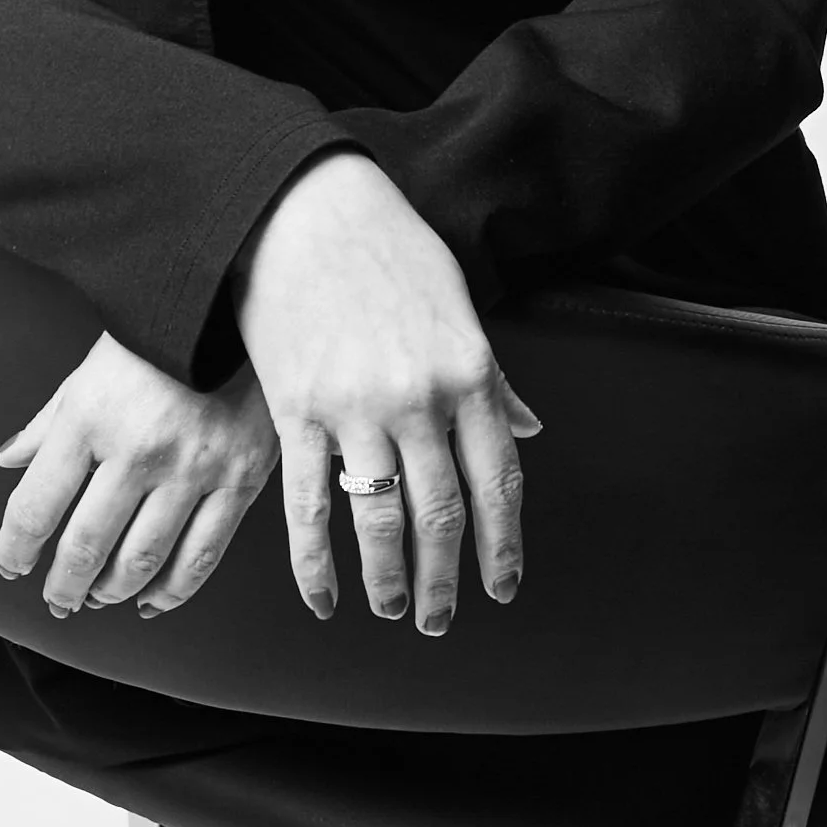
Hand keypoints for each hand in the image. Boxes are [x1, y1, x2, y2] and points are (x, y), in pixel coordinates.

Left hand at [0, 332, 277, 616]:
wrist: (241, 300)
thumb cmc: (161, 332)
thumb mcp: (91, 368)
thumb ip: (49, 422)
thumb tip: (10, 459)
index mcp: (91, 416)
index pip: (36, 506)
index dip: (15, 548)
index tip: (11, 564)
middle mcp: (139, 449)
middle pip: (86, 546)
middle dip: (63, 584)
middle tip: (57, 597)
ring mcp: (193, 468)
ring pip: (142, 561)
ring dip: (111, 592)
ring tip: (99, 596)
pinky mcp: (240, 478)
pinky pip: (201, 556)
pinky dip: (171, 590)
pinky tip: (153, 598)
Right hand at [232, 149, 540, 635]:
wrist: (303, 208)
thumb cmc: (387, 248)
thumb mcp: (456, 304)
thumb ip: (492, 377)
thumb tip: (529, 430)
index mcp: (467, 371)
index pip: (497, 480)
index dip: (502, 545)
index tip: (501, 587)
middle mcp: (417, 398)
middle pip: (440, 514)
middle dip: (444, 579)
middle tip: (439, 619)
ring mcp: (354, 408)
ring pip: (380, 521)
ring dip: (389, 579)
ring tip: (394, 609)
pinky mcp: (297, 411)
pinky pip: (309, 506)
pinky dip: (316, 564)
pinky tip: (325, 597)